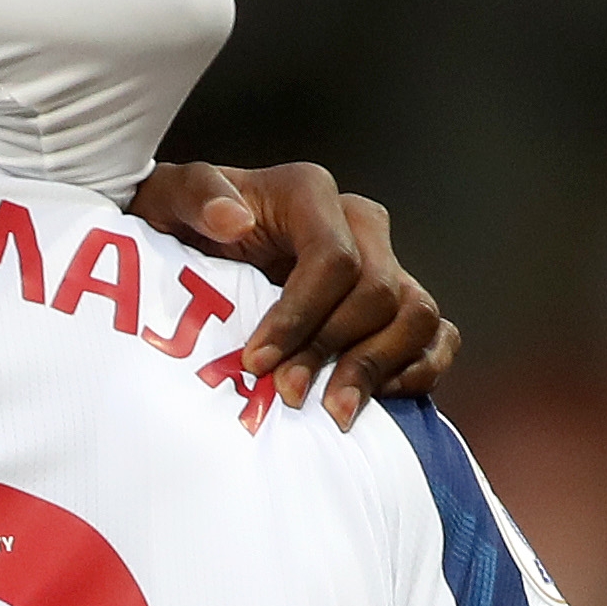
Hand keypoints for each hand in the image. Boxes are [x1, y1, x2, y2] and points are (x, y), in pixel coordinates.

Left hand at [137, 160, 455, 413]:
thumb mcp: (169, 201)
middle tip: (284, 394)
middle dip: (331, 350)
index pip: (333, 258)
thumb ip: (196, 195)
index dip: (301, 316)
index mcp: (309, 194)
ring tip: (331, 411)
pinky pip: (437, 336)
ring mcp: (384, 264)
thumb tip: (233, 217)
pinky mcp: (396, 305)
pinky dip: (419, 370)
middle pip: (378, 291)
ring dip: (377, 368)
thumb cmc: (183, 228)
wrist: (194, 252)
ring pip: (416, 314)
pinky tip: (376, 398)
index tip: (256, 361)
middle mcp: (358, 224)